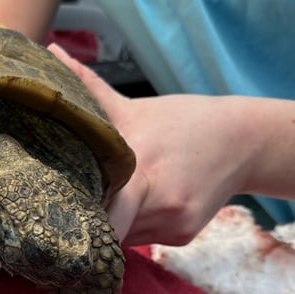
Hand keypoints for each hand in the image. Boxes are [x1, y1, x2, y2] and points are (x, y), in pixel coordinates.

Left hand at [47, 43, 256, 245]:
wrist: (244, 140)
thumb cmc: (183, 122)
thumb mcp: (133, 106)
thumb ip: (88, 87)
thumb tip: (49, 54)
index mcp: (142, 168)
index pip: (100, 209)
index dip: (75, 214)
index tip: (52, 210)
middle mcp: (160, 202)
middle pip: (108, 230)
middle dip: (86, 225)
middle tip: (64, 216)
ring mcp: (174, 224)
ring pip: (122, 237)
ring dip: (106, 225)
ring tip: (95, 206)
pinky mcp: (182, 237)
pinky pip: (142, 239)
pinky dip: (130, 226)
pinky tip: (131, 207)